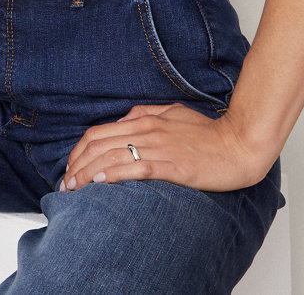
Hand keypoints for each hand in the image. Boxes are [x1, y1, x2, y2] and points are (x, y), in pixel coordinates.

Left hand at [61, 103, 274, 193]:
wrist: (238, 144)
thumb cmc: (208, 132)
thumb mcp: (172, 113)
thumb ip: (147, 114)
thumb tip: (126, 118)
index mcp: (144, 120)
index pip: (99, 133)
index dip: (78, 151)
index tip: (70, 167)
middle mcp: (146, 131)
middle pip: (98, 145)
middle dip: (75, 165)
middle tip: (64, 183)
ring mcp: (158, 147)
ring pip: (111, 158)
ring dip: (86, 174)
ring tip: (73, 189)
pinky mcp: (171, 166)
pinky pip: (135, 169)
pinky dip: (112, 175)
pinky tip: (98, 184)